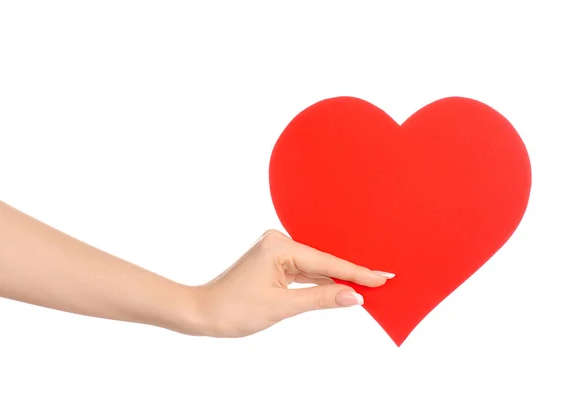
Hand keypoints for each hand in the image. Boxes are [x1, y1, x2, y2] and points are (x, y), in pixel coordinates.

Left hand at [195, 230, 393, 337]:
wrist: (202, 312)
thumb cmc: (233, 309)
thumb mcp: (280, 307)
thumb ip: (320, 300)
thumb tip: (354, 298)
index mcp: (279, 246)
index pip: (326, 263)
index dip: (356, 273)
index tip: (382, 277)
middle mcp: (279, 242)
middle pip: (324, 262)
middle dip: (351, 273)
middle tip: (384, 279)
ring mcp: (277, 251)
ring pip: (316, 267)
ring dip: (338, 278)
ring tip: (370, 284)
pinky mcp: (275, 262)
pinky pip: (306, 272)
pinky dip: (322, 282)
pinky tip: (342, 287)